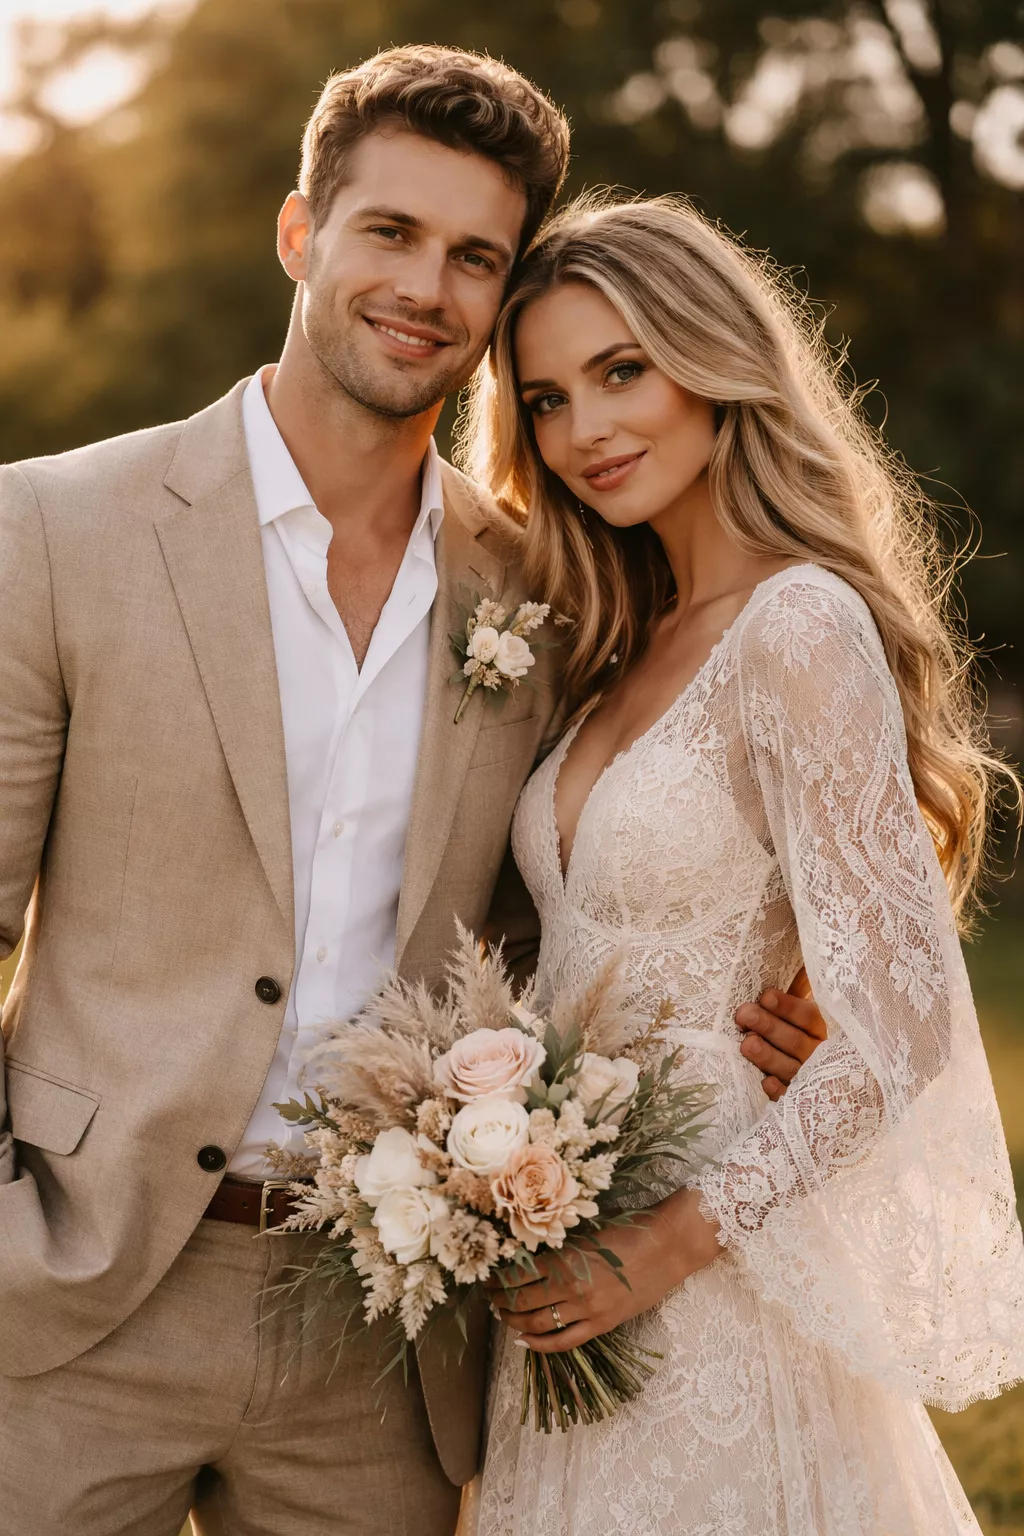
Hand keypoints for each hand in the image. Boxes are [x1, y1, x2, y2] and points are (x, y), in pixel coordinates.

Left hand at [485, 1188, 720, 1353]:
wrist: (668, 1246)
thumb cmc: (629, 1230)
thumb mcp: (587, 1233)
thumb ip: (559, 1248)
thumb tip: (527, 1258)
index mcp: (566, 1258)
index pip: (518, 1275)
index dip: (497, 1280)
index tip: (487, 1278)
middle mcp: (572, 1287)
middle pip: (522, 1301)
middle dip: (499, 1301)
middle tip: (489, 1297)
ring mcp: (587, 1309)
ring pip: (537, 1323)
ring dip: (513, 1321)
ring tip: (502, 1315)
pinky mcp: (602, 1324)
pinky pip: (563, 1341)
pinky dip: (539, 1345)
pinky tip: (522, 1340)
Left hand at [735, 969, 826, 1100]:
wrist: (831, 1081)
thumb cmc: (801, 1033)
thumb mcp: (803, 1012)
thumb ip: (798, 988)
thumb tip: (794, 957)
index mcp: (824, 1028)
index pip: (809, 1016)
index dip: (787, 1006)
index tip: (765, 996)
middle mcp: (821, 1054)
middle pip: (796, 1040)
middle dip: (769, 1026)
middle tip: (744, 1014)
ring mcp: (812, 1079)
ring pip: (791, 1068)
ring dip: (769, 1056)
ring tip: (747, 1044)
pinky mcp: (801, 1100)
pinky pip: (791, 1097)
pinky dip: (780, 1090)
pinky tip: (765, 1082)